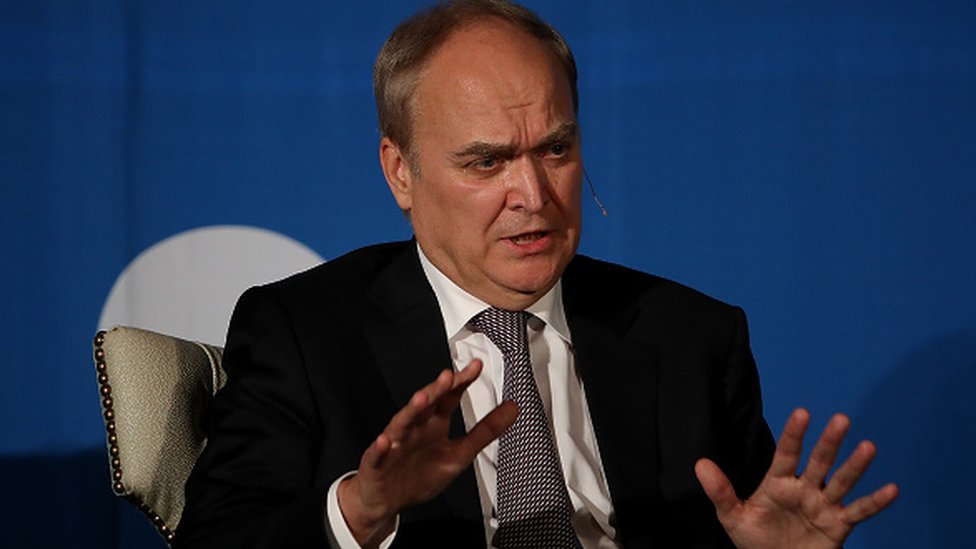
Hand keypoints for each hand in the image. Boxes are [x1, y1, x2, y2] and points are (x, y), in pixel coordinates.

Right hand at [337, 359, 517, 547]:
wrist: (386, 499)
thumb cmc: (419, 474)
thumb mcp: (459, 454)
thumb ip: (486, 431)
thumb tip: (513, 408)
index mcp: (434, 425)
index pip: (448, 398)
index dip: (460, 383)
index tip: (475, 366)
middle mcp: (414, 428)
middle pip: (425, 405)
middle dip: (435, 390)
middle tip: (448, 376)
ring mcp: (394, 444)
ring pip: (401, 424)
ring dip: (410, 411)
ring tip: (421, 399)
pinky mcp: (377, 463)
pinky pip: (378, 455)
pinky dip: (382, 448)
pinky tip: (386, 442)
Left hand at [695, 408, 897, 548]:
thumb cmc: (755, 539)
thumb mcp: (732, 516)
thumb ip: (720, 491)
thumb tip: (700, 464)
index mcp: (778, 482)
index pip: (786, 453)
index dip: (794, 435)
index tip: (801, 413)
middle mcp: (805, 488)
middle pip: (819, 461)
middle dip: (829, 442)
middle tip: (841, 418)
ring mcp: (823, 506)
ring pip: (841, 482)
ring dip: (855, 465)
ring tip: (869, 446)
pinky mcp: (838, 525)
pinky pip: (859, 512)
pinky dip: (875, 502)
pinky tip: (891, 489)